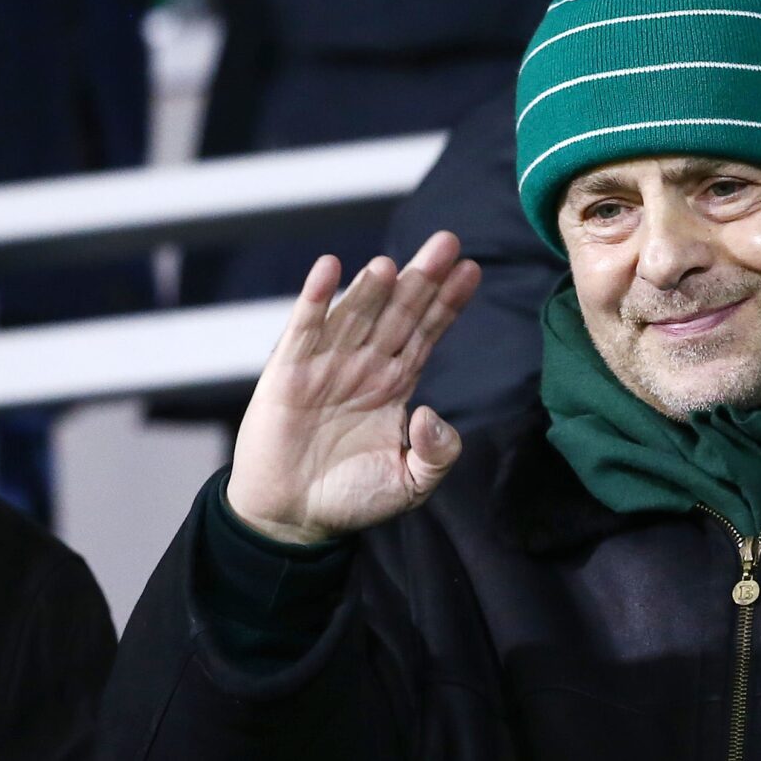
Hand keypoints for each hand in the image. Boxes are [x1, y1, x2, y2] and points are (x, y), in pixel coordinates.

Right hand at [227, 231, 480, 543]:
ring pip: (355, 315)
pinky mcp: (288, 373)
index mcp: (396, 381)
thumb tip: (431, 413)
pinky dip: (314, 299)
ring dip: (372, 287)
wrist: (292, 519)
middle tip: (447, 241)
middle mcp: (365, 364)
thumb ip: (437, 453)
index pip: (427, 331)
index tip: (472, 269)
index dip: (448, 301)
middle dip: (422, 278)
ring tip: (393, 263)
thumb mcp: (411, 483)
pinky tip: (329, 268)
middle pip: (399, 312)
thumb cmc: (352, 497)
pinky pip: (303, 329)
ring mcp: (326, 364)